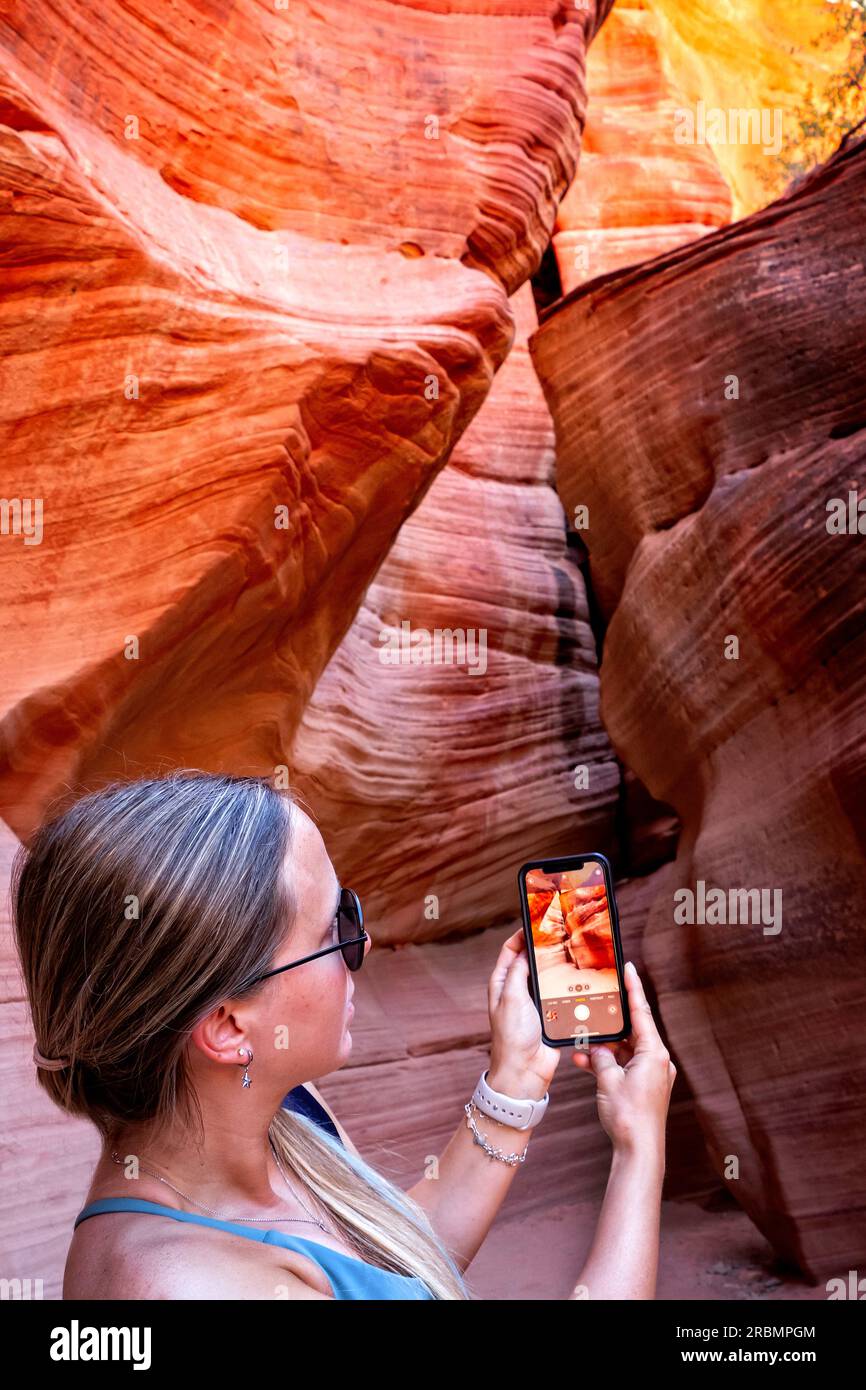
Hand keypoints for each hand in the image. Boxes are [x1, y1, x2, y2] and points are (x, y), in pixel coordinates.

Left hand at [487, 929, 560, 1097]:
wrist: (525, 1072)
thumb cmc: (512, 1037)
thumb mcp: (511, 998)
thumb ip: (518, 973)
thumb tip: (525, 950)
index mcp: (502, 983)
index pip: (510, 950)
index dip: (521, 935)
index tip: (536, 921)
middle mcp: (517, 990)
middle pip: (531, 961)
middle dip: (543, 947)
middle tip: (559, 933)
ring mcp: (534, 1003)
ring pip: (547, 977)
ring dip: (557, 966)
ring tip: (572, 951)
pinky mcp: (550, 1015)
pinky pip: (559, 995)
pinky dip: (567, 986)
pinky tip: (578, 978)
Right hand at [572, 960, 674, 1153]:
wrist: (639, 1152)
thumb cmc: (628, 1116)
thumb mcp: (607, 1080)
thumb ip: (601, 1057)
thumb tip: (597, 1048)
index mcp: (654, 1053)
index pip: (642, 1012)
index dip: (633, 988)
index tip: (628, 967)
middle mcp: (658, 1061)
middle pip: (632, 1031)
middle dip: (610, 1023)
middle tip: (595, 1004)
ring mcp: (653, 1075)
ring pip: (625, 1050)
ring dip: (604, 1047)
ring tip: (581, 1042)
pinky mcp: (645, 1087)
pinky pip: (624, 1066)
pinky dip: (608, 1063)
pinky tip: (585, 1062)